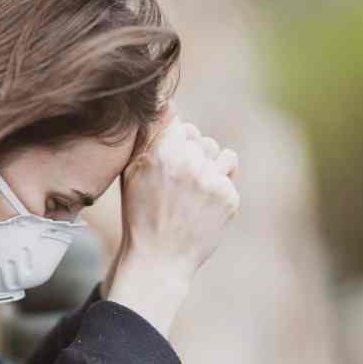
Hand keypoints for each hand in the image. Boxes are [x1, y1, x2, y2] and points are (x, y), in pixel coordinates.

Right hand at [117, 100, 239, 282]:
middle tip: (177, 184)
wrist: (159, 259)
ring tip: (192, 192)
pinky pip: (230, 176)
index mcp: (164, 153)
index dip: (173, 143)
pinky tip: (202, 206)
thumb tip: (168, 103)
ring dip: (210, 167)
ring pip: (220, 154)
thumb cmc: (140, 215)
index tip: (167, 164)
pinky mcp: (230, 198)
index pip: (181, 125)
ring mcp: (213, 181)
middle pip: (201, 139)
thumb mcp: (132, 173)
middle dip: (192, 155)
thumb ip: (150, 136)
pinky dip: (219, 188)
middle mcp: (191, 163)